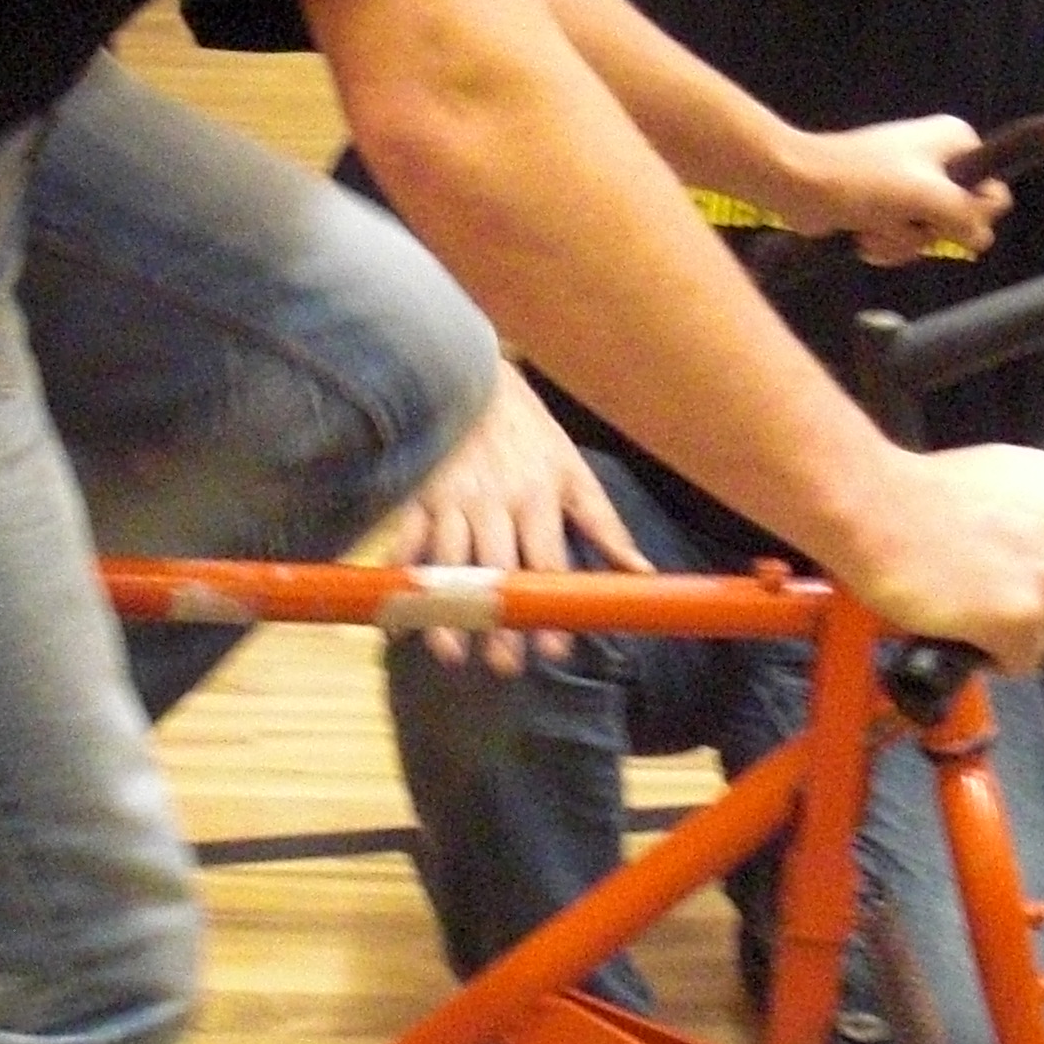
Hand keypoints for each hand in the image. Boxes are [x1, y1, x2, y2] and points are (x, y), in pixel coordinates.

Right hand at [391, 366, 647, 673]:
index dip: (550, 610)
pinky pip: (407, 541)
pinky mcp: (419, 494)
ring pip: (448, 564)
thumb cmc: (529, 431)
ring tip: (453, 653)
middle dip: (499, 622)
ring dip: (447, 611)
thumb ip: (604, 525)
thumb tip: (641, 571)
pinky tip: (401, 613)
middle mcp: (495, 501)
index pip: (548, 564)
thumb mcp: (573, 470)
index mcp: (539, 496)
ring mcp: (453, 499)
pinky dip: (402, 577)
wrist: (473, 376)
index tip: (556, 651)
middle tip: (504, 667)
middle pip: (497, 574)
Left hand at [775, 113, 1009, 265]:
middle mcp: (937, 161)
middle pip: (960, 220)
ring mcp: (910, 186)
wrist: (798, 184)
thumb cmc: (861, 180)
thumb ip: (965, 215)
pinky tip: (861, 236)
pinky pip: (904, 239)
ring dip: (901, 241)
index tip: (941, 216)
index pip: (992, 191)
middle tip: (903, 218)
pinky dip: (884, 244)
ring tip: (872, 227)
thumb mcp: (925, 196)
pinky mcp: (886, 207)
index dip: (972, 214)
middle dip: (927, 231)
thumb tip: (982, 239)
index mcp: (954, 141)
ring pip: (929, 235)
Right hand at [829, 443, 1043, 676]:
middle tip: (981, 591)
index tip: (1020, 577)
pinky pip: (1020, 661)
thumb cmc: (927, 492)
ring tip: (966, 606)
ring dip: (1012, 632)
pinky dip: (991, 655)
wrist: (876, 508)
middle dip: (1033, 604)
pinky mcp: (1023, 619)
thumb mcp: (1008, 476)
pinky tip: (961, 628)